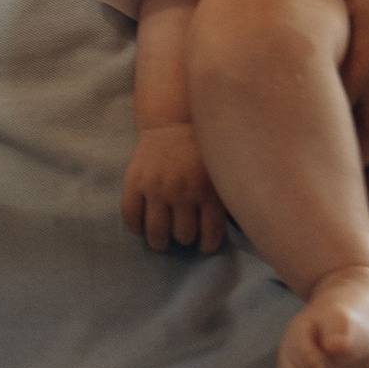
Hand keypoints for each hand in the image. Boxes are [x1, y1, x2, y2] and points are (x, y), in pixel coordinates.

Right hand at [122, 123, 225, 254]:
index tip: (204, 245)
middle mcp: (182, 191)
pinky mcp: (135, 182)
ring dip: (161, 241)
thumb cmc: (201, 151)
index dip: (208, 246)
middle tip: (182, 234)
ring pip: (157, 233)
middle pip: (183, 236)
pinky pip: (131, 217)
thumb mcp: (220, 174)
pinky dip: (136, 228)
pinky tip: (142, 227)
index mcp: (208, 190)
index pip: (210, 235)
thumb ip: (223, 202)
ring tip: (162, 238)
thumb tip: (237, 229)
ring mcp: (157, 187)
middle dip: (184, 238)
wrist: (172, 121)